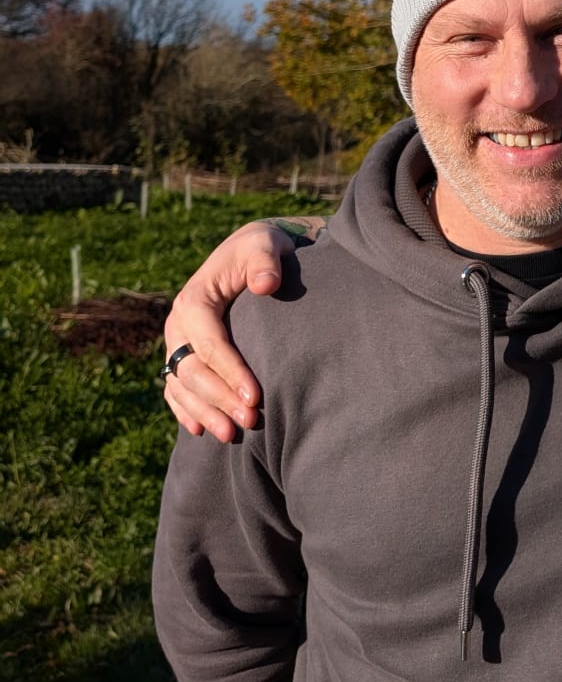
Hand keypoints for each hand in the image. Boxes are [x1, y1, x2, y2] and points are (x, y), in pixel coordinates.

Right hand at [162, 218, 321, 440]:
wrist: (249, 253)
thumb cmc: (260, 250)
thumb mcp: (266, 244)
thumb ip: (265, 260)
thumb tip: (265, 284)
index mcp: (194, 300)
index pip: (210, 343)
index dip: (231, 372)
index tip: (256, 397)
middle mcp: (178, 325)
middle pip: (193, 371)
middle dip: (220, 399)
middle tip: (250, 422)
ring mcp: (177, 343)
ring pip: (182, 386)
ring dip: (205, 412)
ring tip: (232, 436)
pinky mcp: (182, 355)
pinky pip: (175, 389)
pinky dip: (186, 410)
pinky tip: (201, 430)